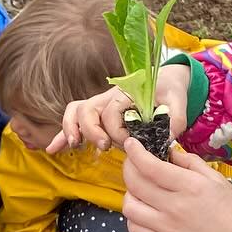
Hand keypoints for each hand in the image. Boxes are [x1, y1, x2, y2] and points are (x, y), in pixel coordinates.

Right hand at [48, 64, 190, 154]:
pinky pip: (74, 120)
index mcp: (126, 93)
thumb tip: (165, 138)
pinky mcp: (97, 114)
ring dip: (71, 129)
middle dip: (91, 131)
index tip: (131, 144)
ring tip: (74, 145)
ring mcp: (100, 105)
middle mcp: (108, 97)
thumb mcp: (178, 103)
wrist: (165, 82)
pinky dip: (62, 134)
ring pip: (75, 111)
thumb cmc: (170, 92)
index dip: (119, 133)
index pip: (112, 114)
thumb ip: (175, 120)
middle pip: (87, 110)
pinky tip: (52, 149)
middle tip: (105, 147)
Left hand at [122, 139, 231, 231]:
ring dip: (129, 194)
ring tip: (138, 190)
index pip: (150, 166)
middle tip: (133, 163)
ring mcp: (166, 228)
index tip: (131, 144)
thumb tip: (168, 152)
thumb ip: (190, 162)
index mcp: (189, 187)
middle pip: (134, 184)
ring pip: (129, 208)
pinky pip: (135, 229)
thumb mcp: (216, 179)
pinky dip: (133, 217)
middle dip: (128, 168)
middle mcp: (174, 207)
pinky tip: (143, 212)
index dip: (135, 152)